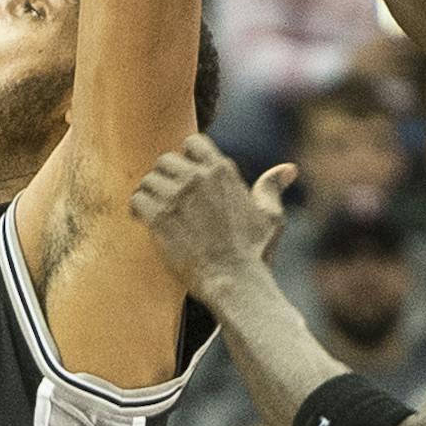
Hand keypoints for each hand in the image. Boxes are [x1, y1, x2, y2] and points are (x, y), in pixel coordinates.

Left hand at [131, 134, 295, 295]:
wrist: (234, 282)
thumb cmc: (255, 252)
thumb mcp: (271, 216)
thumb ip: (272, 187)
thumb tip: (288, 169)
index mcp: (222, 171)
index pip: (193, 143)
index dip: (187, 157)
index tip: (186, 175)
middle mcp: (197, 178)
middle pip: (166, 159)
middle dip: (165, 176)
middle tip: (168, 196)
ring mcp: (176, 197)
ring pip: (149, 179)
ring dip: (149, 192)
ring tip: (154, 208)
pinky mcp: (159, 218)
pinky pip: (137, 199)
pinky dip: (137, 208)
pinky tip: (143, 219)